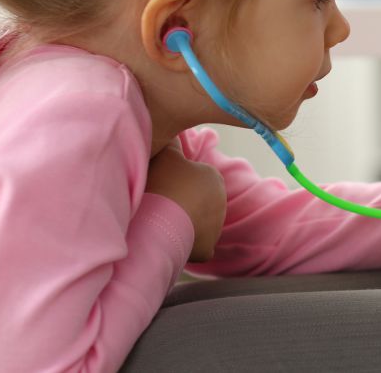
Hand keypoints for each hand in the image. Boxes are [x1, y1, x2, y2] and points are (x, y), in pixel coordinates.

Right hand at [145, 144, 226, 262]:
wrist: (162, 222)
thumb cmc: (164, 185)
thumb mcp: (166, 156)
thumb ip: (173, 143)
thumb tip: (175, 131)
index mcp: (214, 177)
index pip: (195, 177)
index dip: (176, 181)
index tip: (161, 186)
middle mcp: (221, 202)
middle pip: (196, 200)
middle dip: (181, 202)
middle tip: (159, 204)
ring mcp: (216, 227)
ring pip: (197, 223)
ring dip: (184, 223)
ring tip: (162, 222)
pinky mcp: (208, 248)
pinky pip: (198, 246)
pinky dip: (188, 244)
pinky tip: (172, 240)